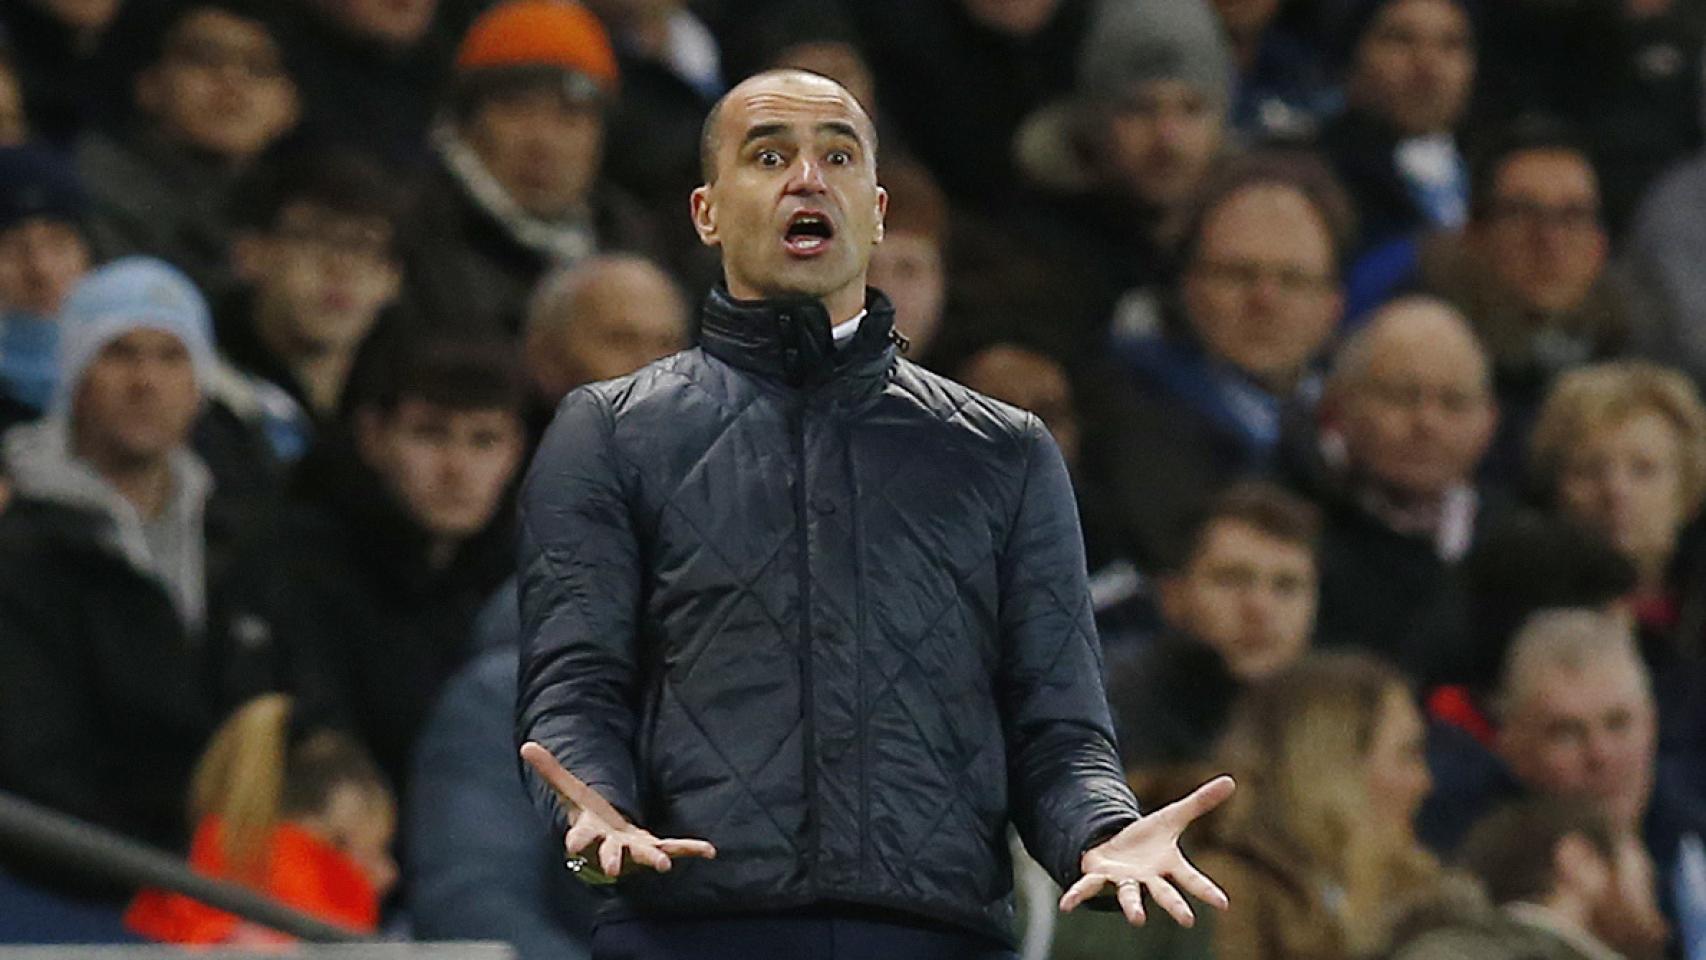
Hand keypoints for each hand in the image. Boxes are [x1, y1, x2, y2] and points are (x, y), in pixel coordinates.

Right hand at [520, 741, 717, 877]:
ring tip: (664, 866)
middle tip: (611, 870)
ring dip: (654, 859)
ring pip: (644, 856)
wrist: (607, 838)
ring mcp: (634, 849)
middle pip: (610, 854)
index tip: (572, 847)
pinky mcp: (654, 847)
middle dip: (611, 860)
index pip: (579, 838)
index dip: (576, 841)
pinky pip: (674, 847)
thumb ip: (551, 770)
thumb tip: (526, 745)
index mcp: (590, 833)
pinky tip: (710, 850)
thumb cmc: (588, 815)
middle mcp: (612, 846)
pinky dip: (691, 849)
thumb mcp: (571, 790)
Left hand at [1058, 775, 1234, 927]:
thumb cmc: (1149, 839)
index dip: (1206, 891)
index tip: (1224, 904)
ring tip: (1138, 920)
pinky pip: (1087, 888)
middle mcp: (1148, 879)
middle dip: (1174, 906)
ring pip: (1129, 895)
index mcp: (1167, 865)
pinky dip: (1077, 896)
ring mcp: (1123, 881)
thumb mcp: (1173, 816)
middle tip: (1188, 920)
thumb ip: (1199, 803)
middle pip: (1163, 893)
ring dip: (1133, 907)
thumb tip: (1232, 780)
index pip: (1191, 879)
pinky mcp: (1099, 877)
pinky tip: (1066, 905)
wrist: (1117, 848)